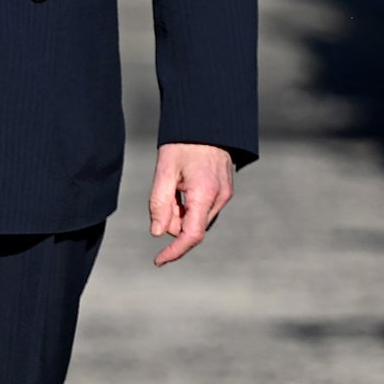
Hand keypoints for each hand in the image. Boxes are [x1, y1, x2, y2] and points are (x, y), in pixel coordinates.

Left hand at [148, 142, 235, 265]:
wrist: (209, 122)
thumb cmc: (184, 143)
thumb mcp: (164, 170)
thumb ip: (159, 203)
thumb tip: (157, 233)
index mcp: (204, 194)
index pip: (191, 235)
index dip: (174, 252)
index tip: (158, 260)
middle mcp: (219, 198)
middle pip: (192, 227)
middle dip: (173, 222)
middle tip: (164, 194)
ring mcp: (225, 194)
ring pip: (198, 219)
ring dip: (182, 212)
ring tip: (176, 184)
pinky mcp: (225, 190)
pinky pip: (205, 209)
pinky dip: (191, 206)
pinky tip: (185, 186)